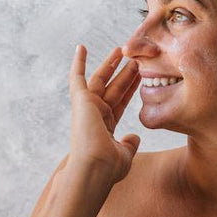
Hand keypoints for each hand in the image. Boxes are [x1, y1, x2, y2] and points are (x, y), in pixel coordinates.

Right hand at [68, 44, 141, 182]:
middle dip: (125, 73)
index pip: (120, 102)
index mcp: (106, 127)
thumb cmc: (108, 168)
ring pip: (101, 80)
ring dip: (111, 65)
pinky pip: (77, 78)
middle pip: (113, 88)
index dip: (130, 88)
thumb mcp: (124, 155)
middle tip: (135, 58)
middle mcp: (96, 115)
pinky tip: (81, 47)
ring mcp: (87, 107)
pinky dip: (78, 62)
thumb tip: (133, 138)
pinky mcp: (80, 101)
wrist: (95, 169)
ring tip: (122, 49)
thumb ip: (129, 144)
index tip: (140, 75)